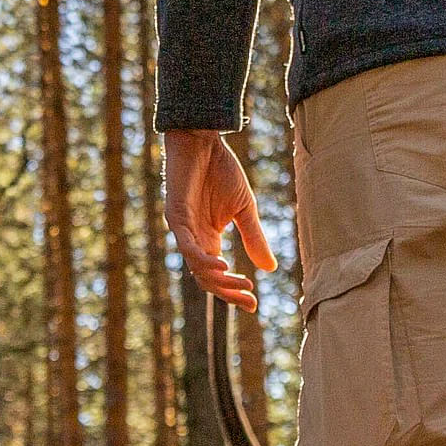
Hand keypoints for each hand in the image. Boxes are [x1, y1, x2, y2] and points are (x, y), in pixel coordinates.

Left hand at [163, 129, 276, 310]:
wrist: (204, 140)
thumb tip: (270, 269)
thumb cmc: (221, 171)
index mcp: (208, 240)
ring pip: (197, 267)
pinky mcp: (176, 216)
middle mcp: (194, 240)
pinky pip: (187, 246)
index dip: (233, 292)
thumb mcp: (245, 209)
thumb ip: (254, 237)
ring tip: (242, 283)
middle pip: (206, 278)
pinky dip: (202, 259)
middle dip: (228, 292)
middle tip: (249, 300)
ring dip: (219, 279)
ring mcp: (183, 229)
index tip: (253, 306)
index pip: (217, 276)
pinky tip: (222, 264)